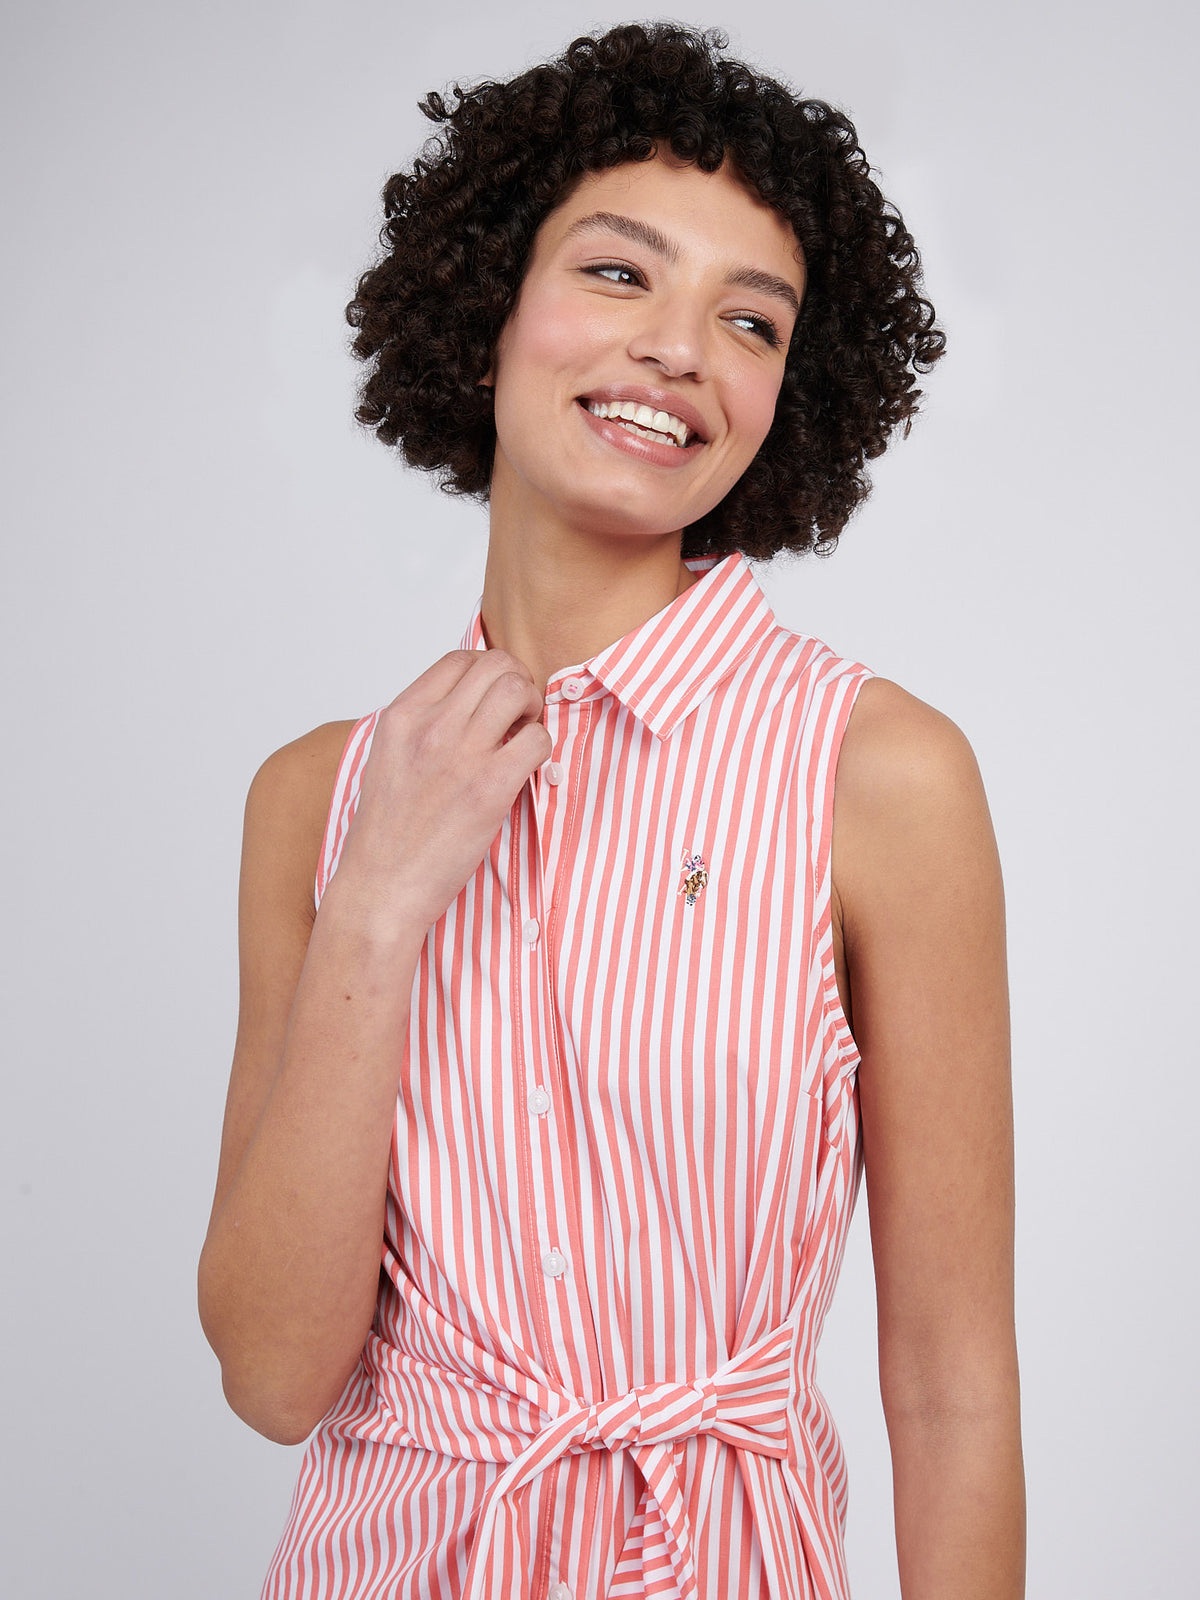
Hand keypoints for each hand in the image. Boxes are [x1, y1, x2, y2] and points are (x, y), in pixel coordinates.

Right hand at [333, 649, 552, 933]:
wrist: (379, 889)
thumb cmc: (384, 837)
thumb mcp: (386, 762)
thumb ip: (419, 729)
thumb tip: (460, 710)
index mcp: (401, 717)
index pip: (458, 659)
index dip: (487, 672)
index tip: (493, 701)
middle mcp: (429, 727)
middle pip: (495, 664)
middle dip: (518, 683)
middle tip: (518, 718)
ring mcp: (460, 755)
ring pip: (518, 689)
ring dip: (533, 709)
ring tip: (523, 738)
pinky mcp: (489, 789)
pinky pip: (537, 740)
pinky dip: (542, 750)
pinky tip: (527, 770)